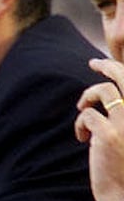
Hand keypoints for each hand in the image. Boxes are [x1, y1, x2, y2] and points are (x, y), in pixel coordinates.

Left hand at [75, 58, 123, 200]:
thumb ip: (122, 116)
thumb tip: (108, 93)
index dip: (119, 68)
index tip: (106, 63)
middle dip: (107, 65)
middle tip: (94, 63)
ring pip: (102, 90)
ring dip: (87, 98)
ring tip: (83, 109)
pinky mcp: (108, 134)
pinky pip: (87, 115)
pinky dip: (80, 123)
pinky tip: (82, 138)